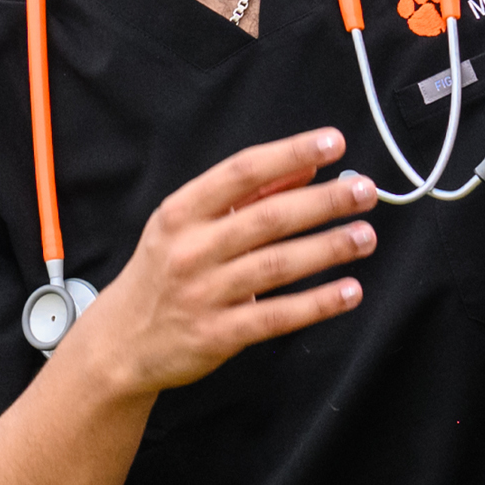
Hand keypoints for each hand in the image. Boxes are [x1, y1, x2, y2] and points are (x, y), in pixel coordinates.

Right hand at [88, 125, 379, 396]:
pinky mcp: (218, 335)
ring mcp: (204, 293)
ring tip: (364, 236)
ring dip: (328, 249)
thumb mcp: (188, 225)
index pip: (242, 171)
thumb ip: (248, 195)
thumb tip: (306, 166)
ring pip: (277, 265)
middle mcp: (191, 249)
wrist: (120, 342)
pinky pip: (277, 316)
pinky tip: (350, 291)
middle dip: (322, 202)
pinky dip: (317, 303)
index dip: (291, 153)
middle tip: (364, 192)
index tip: (333, 142)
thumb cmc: (164, 272)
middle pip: (267, 218)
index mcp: (182, 212)